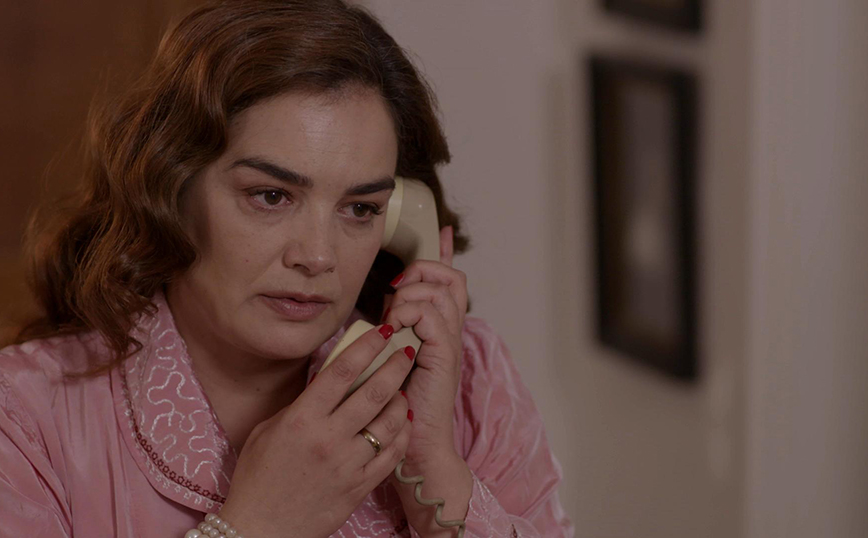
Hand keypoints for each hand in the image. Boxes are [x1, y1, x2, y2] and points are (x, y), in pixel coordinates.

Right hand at [218, 324, 413, 537]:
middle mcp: (328, 438)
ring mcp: (348, 465)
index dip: (367, 346)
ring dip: (402, 400)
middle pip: (375, 392)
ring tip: (403, 389)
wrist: (261, 530)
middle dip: (396, 365)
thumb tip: (329, 379)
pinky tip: (403, 422)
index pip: (343, 371)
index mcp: (302, 419)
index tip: (383, 332)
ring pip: (390, 422)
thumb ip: (302, 404)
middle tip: (406, 351)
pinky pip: (392, 455)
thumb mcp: (269, 430)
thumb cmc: (259, 478)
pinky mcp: (359, 487)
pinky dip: (402, 434)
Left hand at [381, 225, 467, 464]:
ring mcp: (449, 343)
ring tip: (392, 316)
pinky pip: (431, 316)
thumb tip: (376, 311)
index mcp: (439, 330)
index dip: (444, 253)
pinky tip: (395, 328)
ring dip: (411, 295)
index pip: (449, 282)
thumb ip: (390, 333)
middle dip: (422, 270)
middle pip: (451, 278)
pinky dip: (410, 313)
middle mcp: (450, 332)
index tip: (437, 230)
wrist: (415, 446)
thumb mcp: (391, 359)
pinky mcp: (443, 356)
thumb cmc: (398, 407)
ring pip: (440, 293)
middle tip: (397, 288)